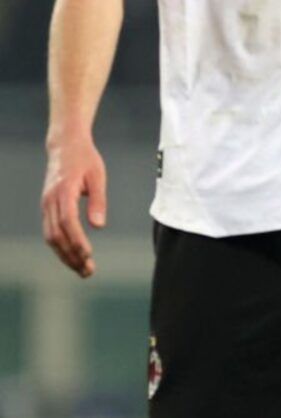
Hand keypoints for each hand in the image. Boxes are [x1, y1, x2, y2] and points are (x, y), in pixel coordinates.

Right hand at [40, 134, 106, 278]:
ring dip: (65, 255)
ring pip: (50, 236)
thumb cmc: (85, 159)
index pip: (68, 222)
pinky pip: (50, 231)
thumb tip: (98, 226)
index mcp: (63, 191)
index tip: (89, 255)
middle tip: (88, 271)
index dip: (77, 241)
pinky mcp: (47, 207)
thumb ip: (98, 201)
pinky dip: (60, 247)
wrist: (64, 145)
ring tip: (83, 270)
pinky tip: (73, 257)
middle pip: (57, 234)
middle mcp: (50, 200)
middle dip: (71, 255)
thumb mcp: (98, 176)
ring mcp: (46, 204)